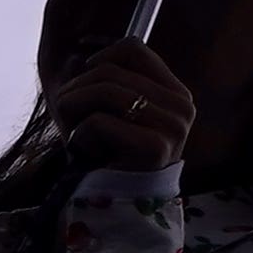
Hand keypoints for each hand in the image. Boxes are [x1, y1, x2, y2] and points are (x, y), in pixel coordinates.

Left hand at [38, 38, 200, 175]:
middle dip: (77, 91)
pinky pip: (100, 122)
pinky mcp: (156, 148)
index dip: (100, 59)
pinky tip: (87, 152)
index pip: (134, 48)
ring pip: (105, 91)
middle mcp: (182, 107)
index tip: (86, 82)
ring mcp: (174, 128)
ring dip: (74, 110)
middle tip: (71, 116)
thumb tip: (90, 54)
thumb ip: (114, 81)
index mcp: (176, 93)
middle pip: (111, 70)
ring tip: (75, 132)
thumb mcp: (114, 111)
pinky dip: (80, 136)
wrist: (118, 204)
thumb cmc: (109, 154)